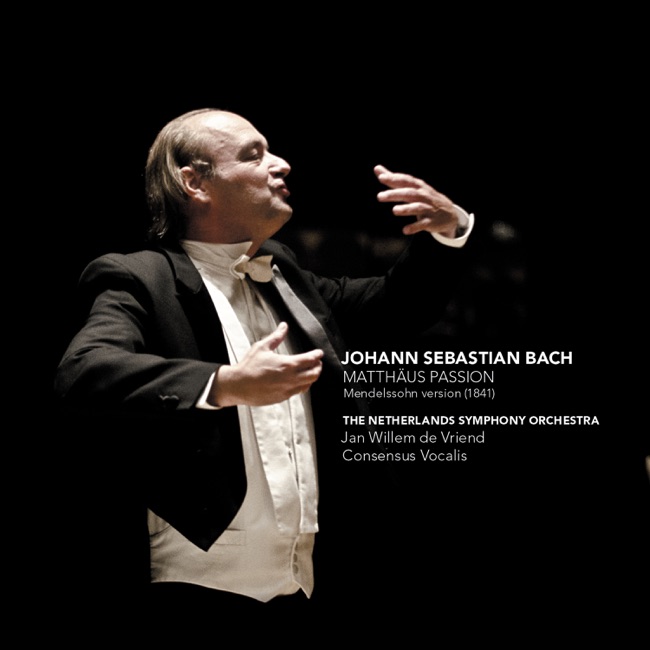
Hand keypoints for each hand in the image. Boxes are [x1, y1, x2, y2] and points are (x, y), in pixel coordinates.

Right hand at [209, 322, 323, 406]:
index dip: (317, 355)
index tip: (319, 353)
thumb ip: (276, 336)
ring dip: (311, 377)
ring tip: (310, 371)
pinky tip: (299, 381)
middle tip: (317, 362)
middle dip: (318, 367)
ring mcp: (287, 389)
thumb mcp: (262, 347)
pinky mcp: (283, 397)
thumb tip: (284, 326)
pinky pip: (298, 392)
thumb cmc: (248, 366)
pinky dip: (302, 385)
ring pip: (308, 384)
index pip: (310, 359)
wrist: (238, 386)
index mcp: (287, 364)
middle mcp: (290, 378)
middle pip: (314, 374)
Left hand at [375, 164, 458, 237]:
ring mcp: (428, 208)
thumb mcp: (412, 187)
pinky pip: (422, 224)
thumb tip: (377, 168)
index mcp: (418, 186)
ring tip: (394, 210)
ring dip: (406, 209)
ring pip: (417, 207)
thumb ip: (394, 179)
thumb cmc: (425, 198)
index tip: (381, 177)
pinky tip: (405, 230)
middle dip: (395, 194)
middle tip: (379, 196)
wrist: (449, 214)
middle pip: (409, 193)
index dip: (394, 178)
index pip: (405, 181)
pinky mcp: (431, 222)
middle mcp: (423, 196)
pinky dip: (414, 227)